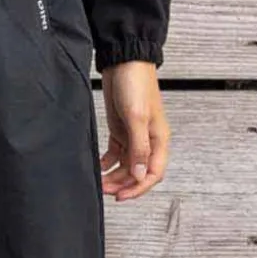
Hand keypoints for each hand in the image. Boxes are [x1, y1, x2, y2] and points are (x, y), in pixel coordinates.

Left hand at [99, 61, 167, 201]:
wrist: (123, 61)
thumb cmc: (135, 84)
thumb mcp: (136, 117)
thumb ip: (138, 147)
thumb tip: (140, 175)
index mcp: (158, 139)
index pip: (153, 173)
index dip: (138, 188)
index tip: (121, 196)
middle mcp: (148, 140)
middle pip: (137, 172)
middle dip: (122, 184)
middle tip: (104, 190)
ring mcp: (133, 135)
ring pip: (126, 165)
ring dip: (114, 175)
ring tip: (99, 181)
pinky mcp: (120, 129)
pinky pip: (115, 154)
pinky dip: (107, 163)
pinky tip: (98, 167)